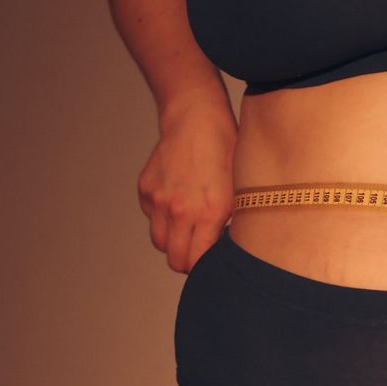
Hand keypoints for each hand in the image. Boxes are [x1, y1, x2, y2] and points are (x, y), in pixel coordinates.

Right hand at [138, 105, 235, 273]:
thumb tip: (226, 251)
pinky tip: (178, 199)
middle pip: (174, 259)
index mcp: (208, 212)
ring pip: (159, 241)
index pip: (196, 262)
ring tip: (188, 225)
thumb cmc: (226, 150)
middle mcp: (180, 209)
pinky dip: (161, 216)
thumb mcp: (240, 189)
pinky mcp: (146, 189)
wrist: (196, 117)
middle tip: (199, 249)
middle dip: (187, 260)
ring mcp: (159, 199)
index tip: (211, 261)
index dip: (203, 268)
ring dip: (172, 240)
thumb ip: (231, 223)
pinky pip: (151, 217)